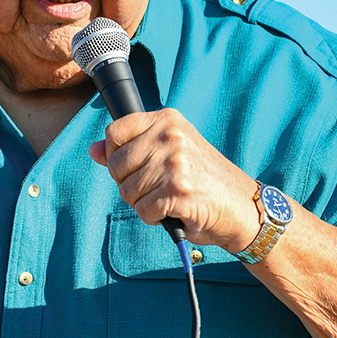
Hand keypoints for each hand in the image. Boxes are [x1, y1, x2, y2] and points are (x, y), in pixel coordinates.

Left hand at [87, 109, 259, 251]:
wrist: (242, 206)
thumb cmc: (204, 181)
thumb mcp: (168, 153)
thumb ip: (130, 149)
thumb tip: (94, 150)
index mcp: (168, 120)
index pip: (115, 132)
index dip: (116, 155)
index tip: (135, 166)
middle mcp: (170, 136)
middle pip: (116, 165)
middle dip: (130, 185)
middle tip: (157, 188)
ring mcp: (175, 163)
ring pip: (127, 191)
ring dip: (143, 203)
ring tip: (168, 198)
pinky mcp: (178, 191)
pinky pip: (143, 210)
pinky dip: (154, 218)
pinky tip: (174, 210)